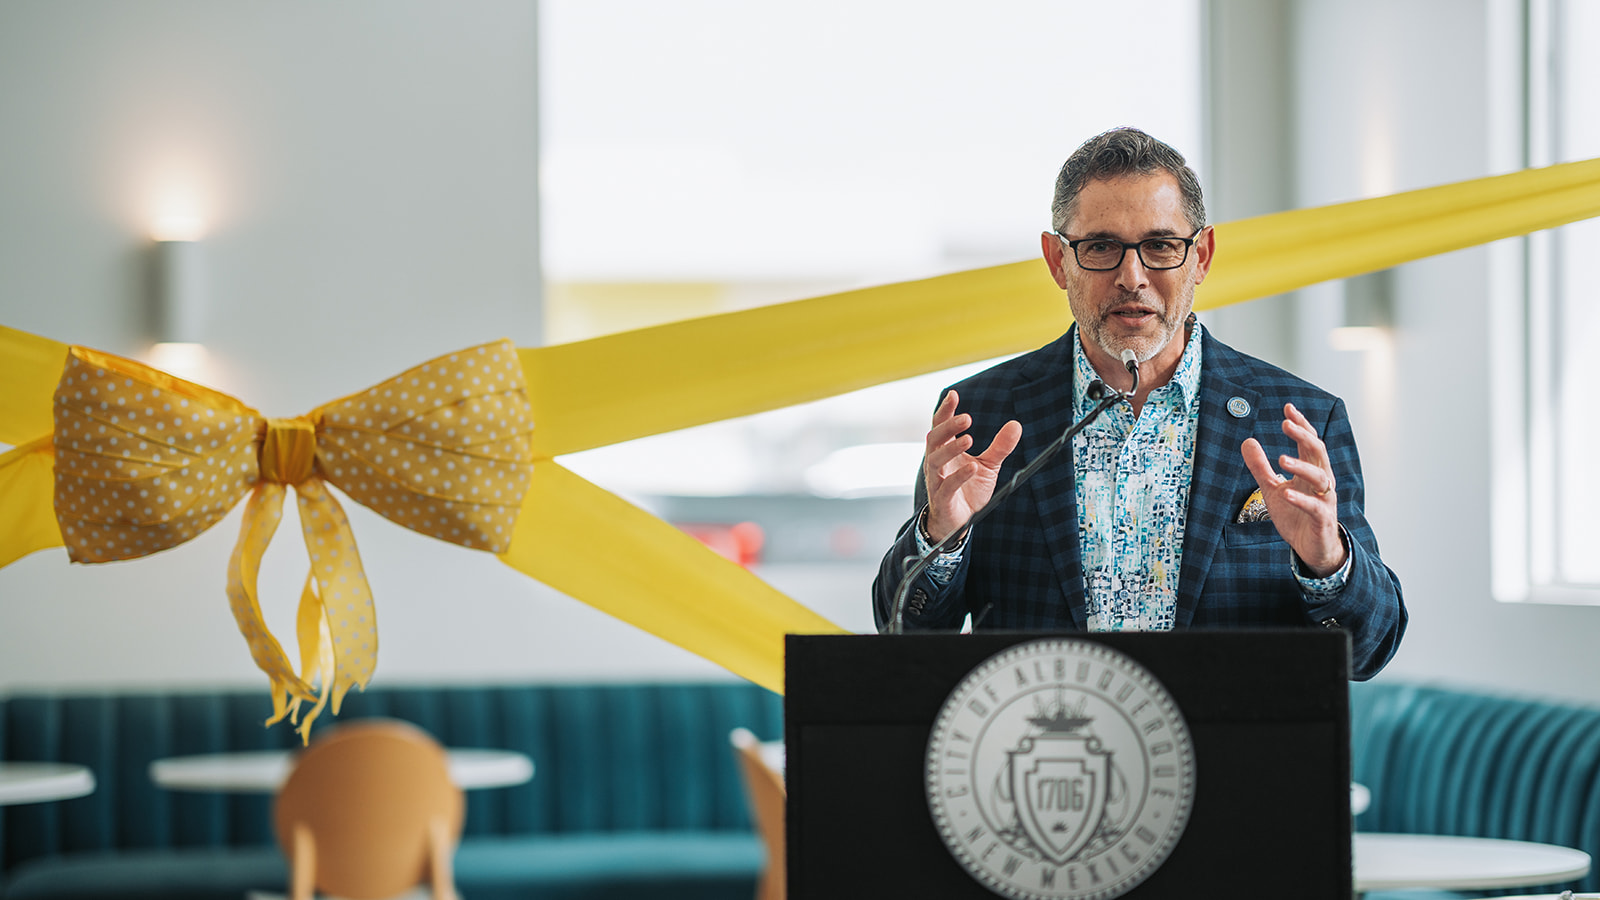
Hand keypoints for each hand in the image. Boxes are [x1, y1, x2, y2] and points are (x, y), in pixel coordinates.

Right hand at [923, 390, 1022, 541]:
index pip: (940, 426)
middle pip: (934, 438)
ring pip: (935, 460)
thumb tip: (1016, 424)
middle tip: (966, 418)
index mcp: (945, 451)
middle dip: (948, 427)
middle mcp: (936, 462)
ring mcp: (936, 481)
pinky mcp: (942, 499)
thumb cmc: (969, 489)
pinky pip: (946, 486)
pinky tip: (972, 467)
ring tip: (968, 439)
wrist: (959, 521)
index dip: (945, 410)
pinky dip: (958, 476)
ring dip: (951, 448)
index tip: (954, 394)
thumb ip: (1000, 446)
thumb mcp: (989, 465)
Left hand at [1240, 403, 1346, 576]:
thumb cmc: (1296, 516)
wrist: (1311, 548)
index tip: (1288, 408)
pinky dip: (1302, 499)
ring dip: (1302, 467)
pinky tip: (1288, 493)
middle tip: (1286, 424)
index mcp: (1310, 471)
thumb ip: (1260, 467)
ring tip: (1281, 459)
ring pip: (1320, 477)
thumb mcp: (1272, 488)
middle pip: (1318, 453)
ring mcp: (1324, 500)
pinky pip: (1315, 507)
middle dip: (1304, 437)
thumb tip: (1247, 441)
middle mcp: (1321, 482)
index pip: (1309, 442)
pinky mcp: (1322, 519)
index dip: (1301, 425)